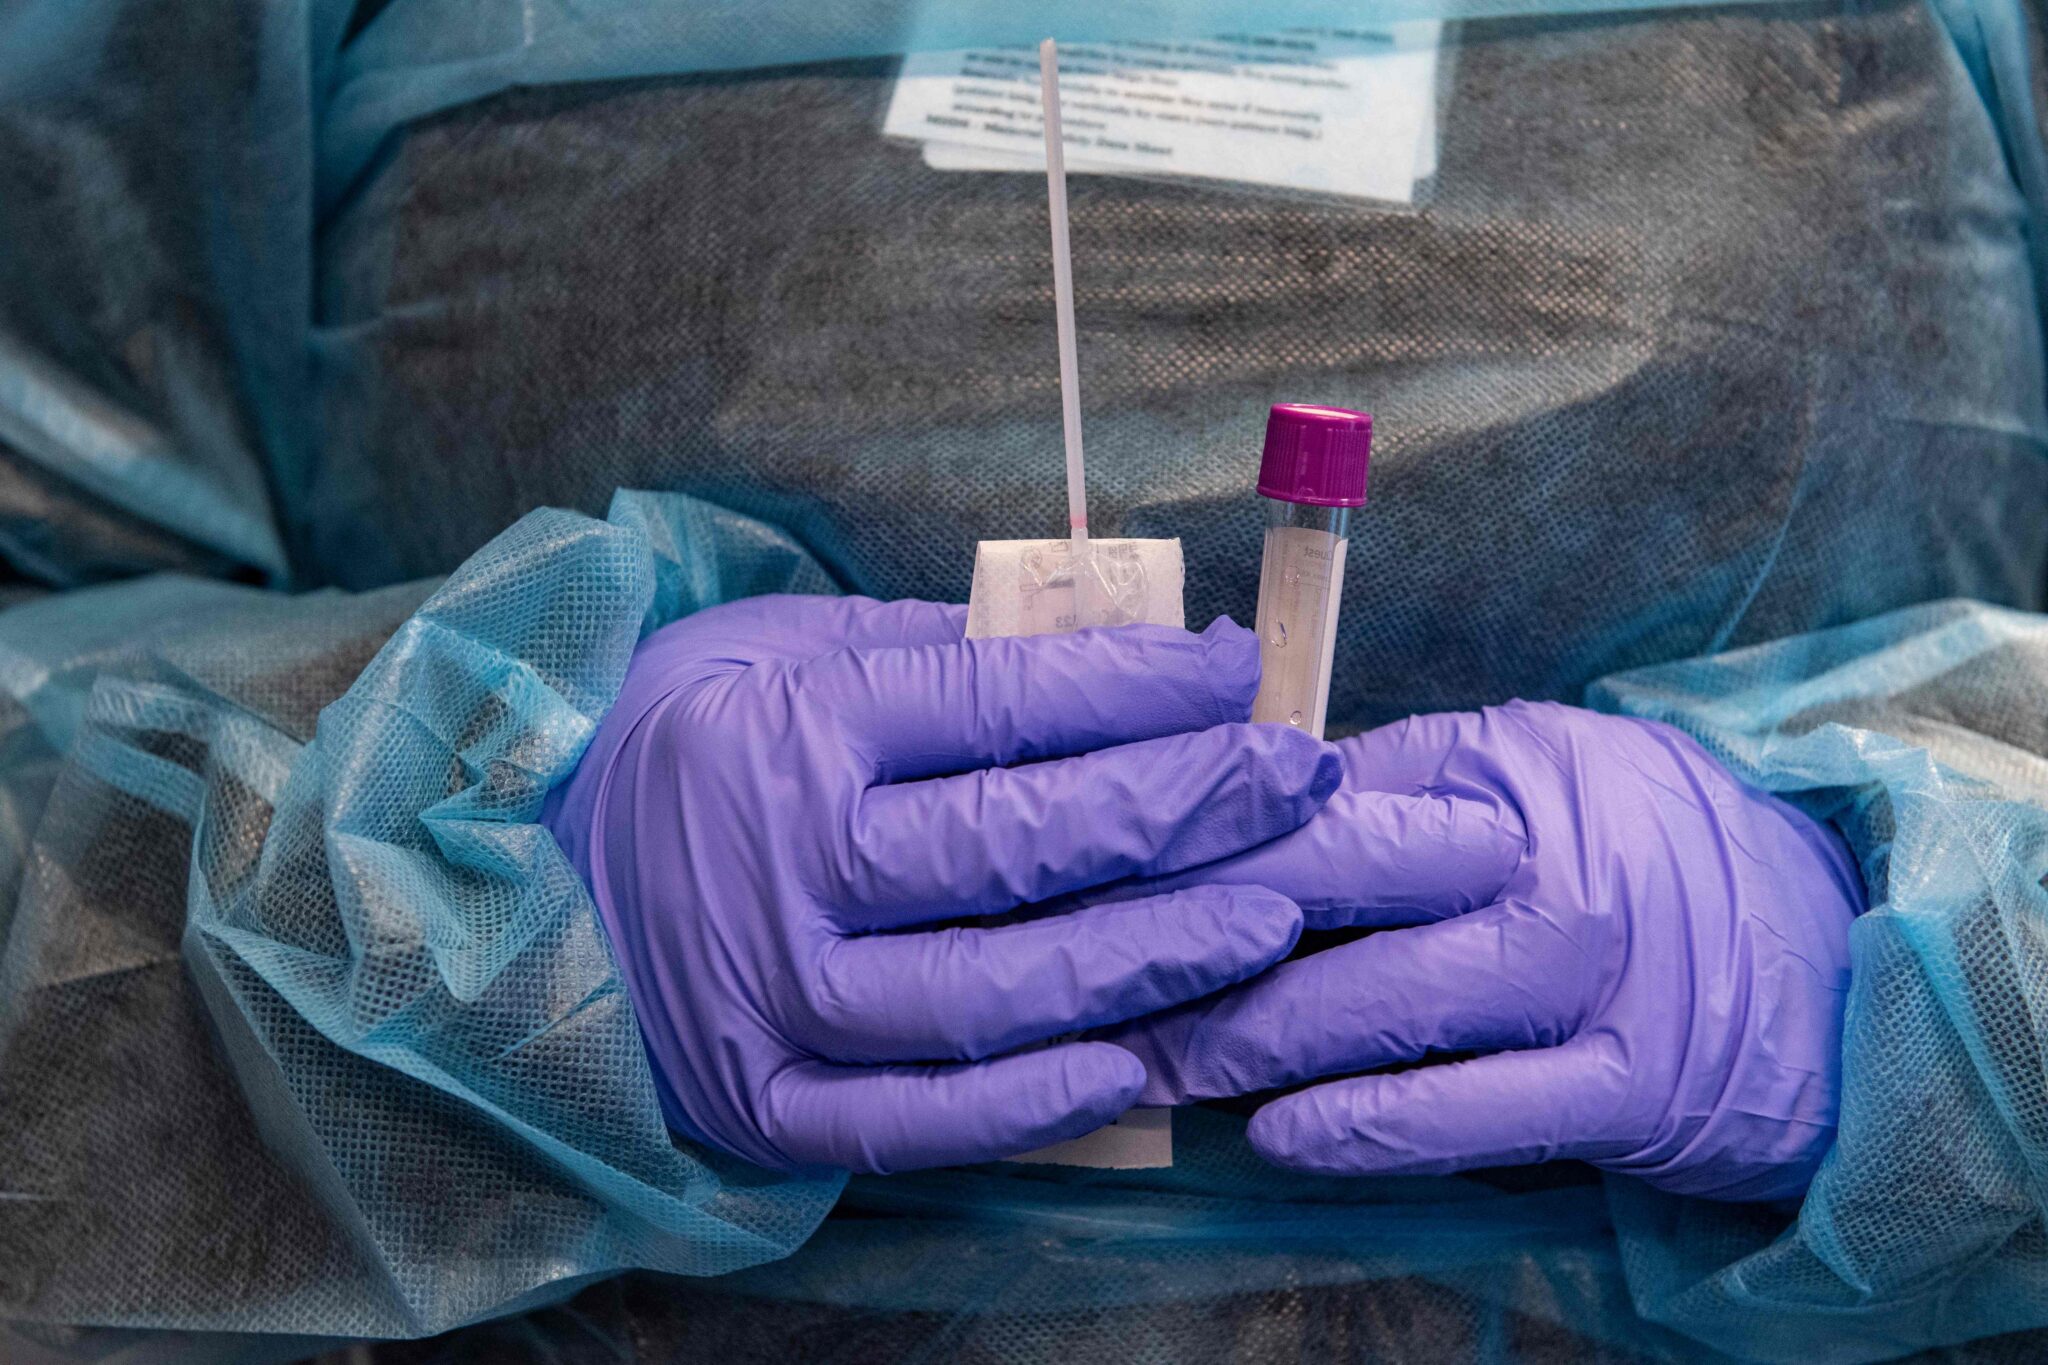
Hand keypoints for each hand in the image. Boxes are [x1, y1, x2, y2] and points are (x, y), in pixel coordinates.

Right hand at [540, 595, 1339, 1173]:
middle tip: (1297, 778)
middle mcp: (783, 865)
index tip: (1237, 673)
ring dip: (1145, 957)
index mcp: (789, 729)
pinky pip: (914, 1122)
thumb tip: (1104, 653)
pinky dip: (1029, 1103)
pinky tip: (1135, 1060)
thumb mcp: (771, 653)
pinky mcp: (764, 1105)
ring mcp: (771, 1000)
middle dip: (1183, 806)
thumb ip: (926, 657)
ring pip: (989, 993)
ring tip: (1265, 917)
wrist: (519, 884)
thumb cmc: (674, 747)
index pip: (996, 705)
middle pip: (1017, 843)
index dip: (1135, 689)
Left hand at [1101, 700, 1861, 1199]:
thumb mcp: (1538, 775)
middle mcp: (1543, 861)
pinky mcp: (1626, 1086)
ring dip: (1250, 1042)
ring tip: (1152, 1065)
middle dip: (1192, 941)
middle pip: (1329, 894)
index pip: (1320, 796)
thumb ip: (1401, 784)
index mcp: (1504, 769)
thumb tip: (1243, 797)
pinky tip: (1279, 1136)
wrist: (1831, 958)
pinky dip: (1365, 1126)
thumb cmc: (1649, 856)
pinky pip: (1469, 1111)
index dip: (1197, 838)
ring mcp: (1588, 977)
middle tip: (1081, 980)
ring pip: (1382, 1007)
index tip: (1100, 872)